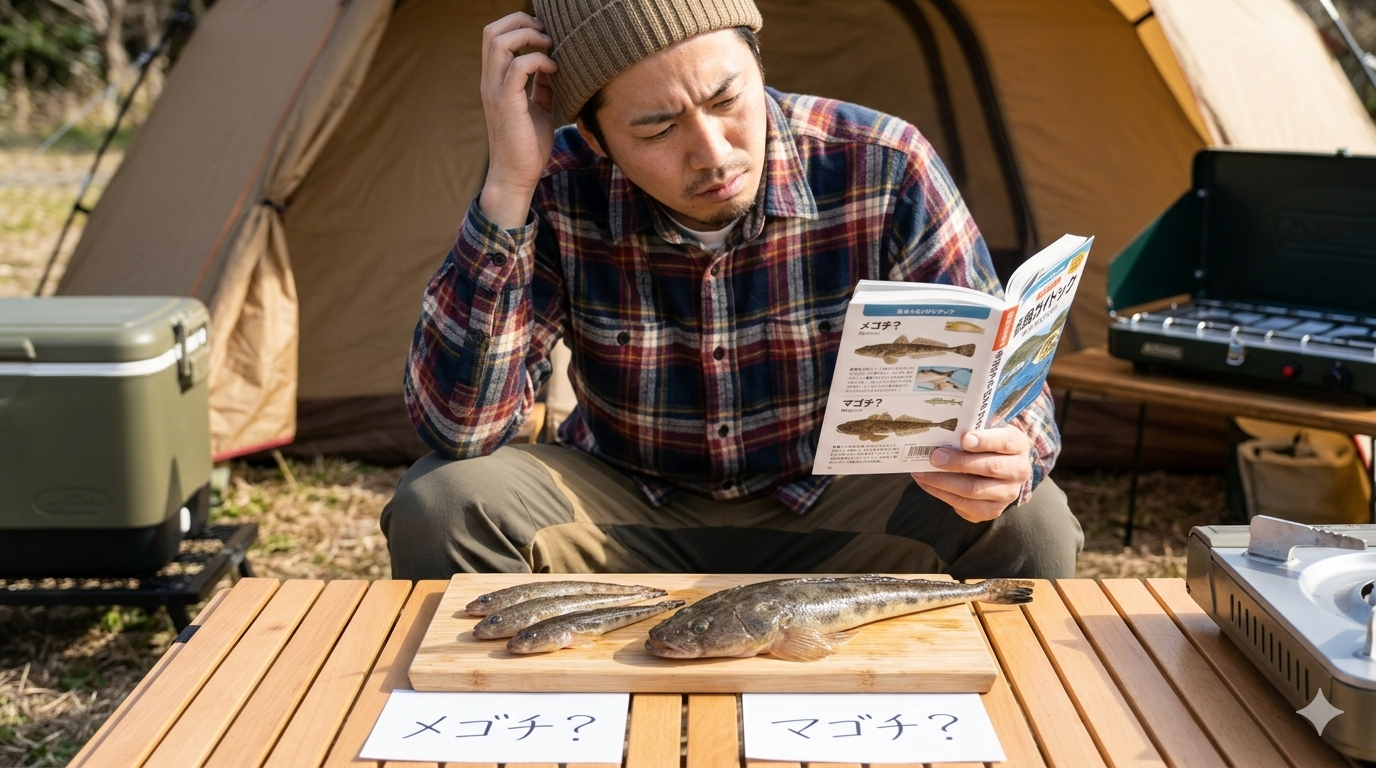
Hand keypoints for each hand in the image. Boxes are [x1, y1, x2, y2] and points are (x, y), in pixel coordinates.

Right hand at [479, 12, 558, 227]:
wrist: (516, 177)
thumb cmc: (528, 146)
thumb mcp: (538, 109)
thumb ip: (541, 87)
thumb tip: (554, 66)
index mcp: (495, 81)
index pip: (494, 36)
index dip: (518, 25)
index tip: (544, 33)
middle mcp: (490, 81)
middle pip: (493, 31)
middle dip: (521, 22)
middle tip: (546, 33)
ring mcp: (495, 91)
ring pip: (501, 42)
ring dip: (529, 37)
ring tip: (550, 47)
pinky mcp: (507, 102)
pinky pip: (518, 66)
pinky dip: (539, 61)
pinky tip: (554, 70)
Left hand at [909, 425, 1031, 522]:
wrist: (997, 469)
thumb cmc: (985, 443)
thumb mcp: (985, 430)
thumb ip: (970, 428)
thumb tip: (939, 430)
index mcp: (1018, 445)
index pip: (1005, 442)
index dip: (986, 441)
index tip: (964, 439)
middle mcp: (1019, 471)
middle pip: (989, 468)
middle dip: (958, 463)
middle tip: (934, 457)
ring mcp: (1007, 494)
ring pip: (974, 490)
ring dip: (943, 481)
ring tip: (921, 472)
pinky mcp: (993, 510)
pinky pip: (965, 506)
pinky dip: (941, 494)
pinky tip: (926, 483)